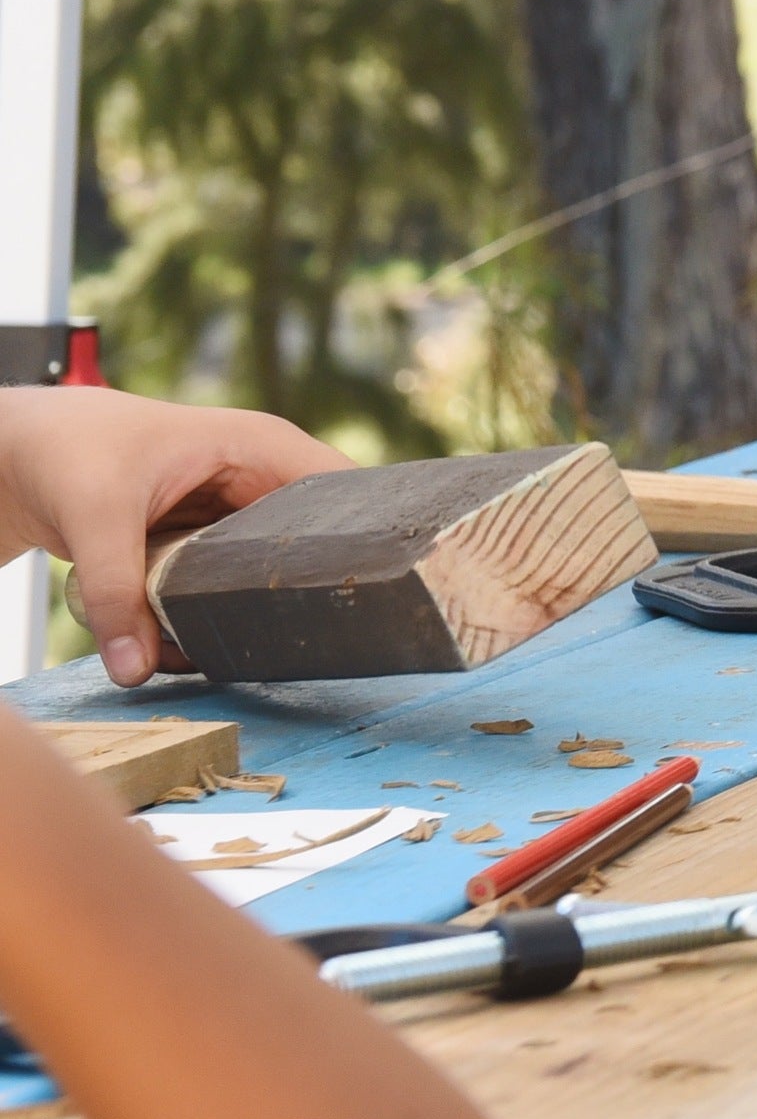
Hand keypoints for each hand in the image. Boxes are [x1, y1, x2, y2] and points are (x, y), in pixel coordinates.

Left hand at [0, 389, 348, 685]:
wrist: (19, 455)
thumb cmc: (67, 450)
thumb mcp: (95, 516)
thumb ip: (117, 594)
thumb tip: (135, 670)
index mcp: (261, 447)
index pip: (344, 492)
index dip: (361, 537)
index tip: (361, 592)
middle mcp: (259, 481)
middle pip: (311, 543)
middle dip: (298, 591)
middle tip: (295, 641)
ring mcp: (232, 517)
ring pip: (265, 574)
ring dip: (246, 613)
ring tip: (232, 652)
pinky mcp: (202, 548)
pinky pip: (223, 589)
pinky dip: (208, 618)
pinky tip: (192, 646)